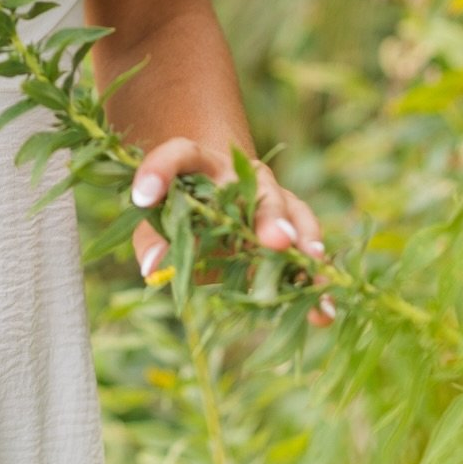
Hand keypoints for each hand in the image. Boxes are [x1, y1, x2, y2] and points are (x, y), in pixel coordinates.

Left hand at [129, 136, 335, 327]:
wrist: (218, 201)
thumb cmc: (184, 211)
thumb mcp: (160, 221)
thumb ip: (153, 238)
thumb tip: (153, 267)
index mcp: (200, 163)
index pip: (179, 154)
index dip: (158, 170)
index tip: (140, 197)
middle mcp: (242, 175)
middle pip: (257, 187)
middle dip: (267, 215)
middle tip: (274, 240)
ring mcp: (273, 198)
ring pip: (294, 211)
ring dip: (303, 238)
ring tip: (312, 262)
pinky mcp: (293, 228)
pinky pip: (308, 250)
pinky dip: (316, 279)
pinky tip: (322, 309)